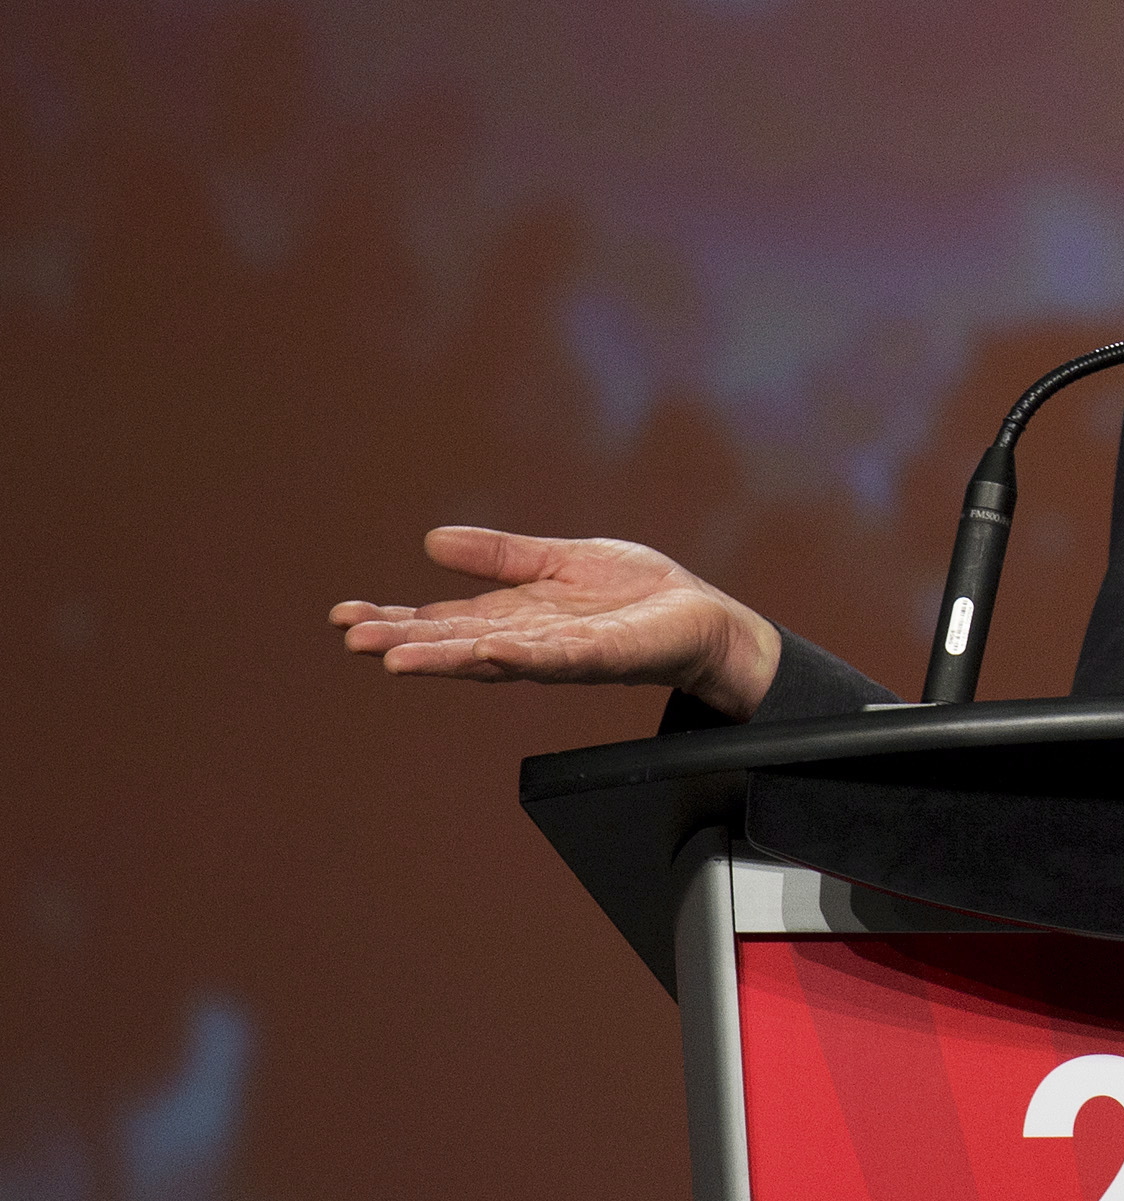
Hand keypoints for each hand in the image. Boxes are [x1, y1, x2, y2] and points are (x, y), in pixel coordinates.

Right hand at [330, 527, 781, 720]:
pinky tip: (490, 650)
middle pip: (455, 643)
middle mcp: (529, 640)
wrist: (702, 618)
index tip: (345, 617)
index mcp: (513, 616)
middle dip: (404, 641)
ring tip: (399, 658)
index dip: (395, 619)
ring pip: (494, 657)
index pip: (443, 620)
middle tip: (353, 641)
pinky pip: (558, 657)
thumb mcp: (556, 560)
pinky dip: (523, 655)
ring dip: (446, 659)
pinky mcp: (604, 655)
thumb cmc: (634, 594)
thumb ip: (500, 555)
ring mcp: (563, 653)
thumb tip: (433, 541)